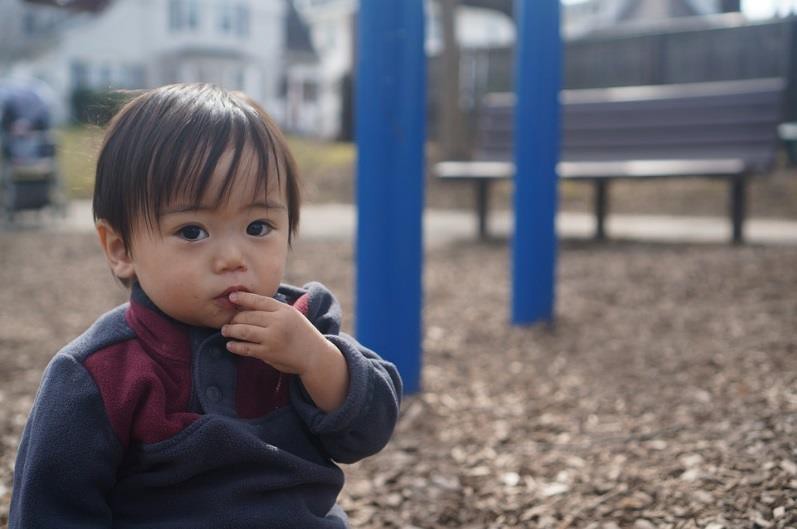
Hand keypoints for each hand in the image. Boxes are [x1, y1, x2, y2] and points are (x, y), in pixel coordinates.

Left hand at [222, 291, 348, 410]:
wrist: (314, 356)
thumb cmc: (302, 334)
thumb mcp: (292, 315)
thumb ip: (274, 310)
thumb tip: (248, 304)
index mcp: (284, 310)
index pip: (258, 301)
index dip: (243, 298)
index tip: (231, 297)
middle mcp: (278, 322)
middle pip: (248, 316)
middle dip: (234, 318)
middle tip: (228, 320)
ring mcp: (272, 338)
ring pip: (244, 331)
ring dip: (231, 330)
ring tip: (225, 330)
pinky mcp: (268, 353)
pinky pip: (246, 348)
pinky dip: (236, 346)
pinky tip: (230, 345)